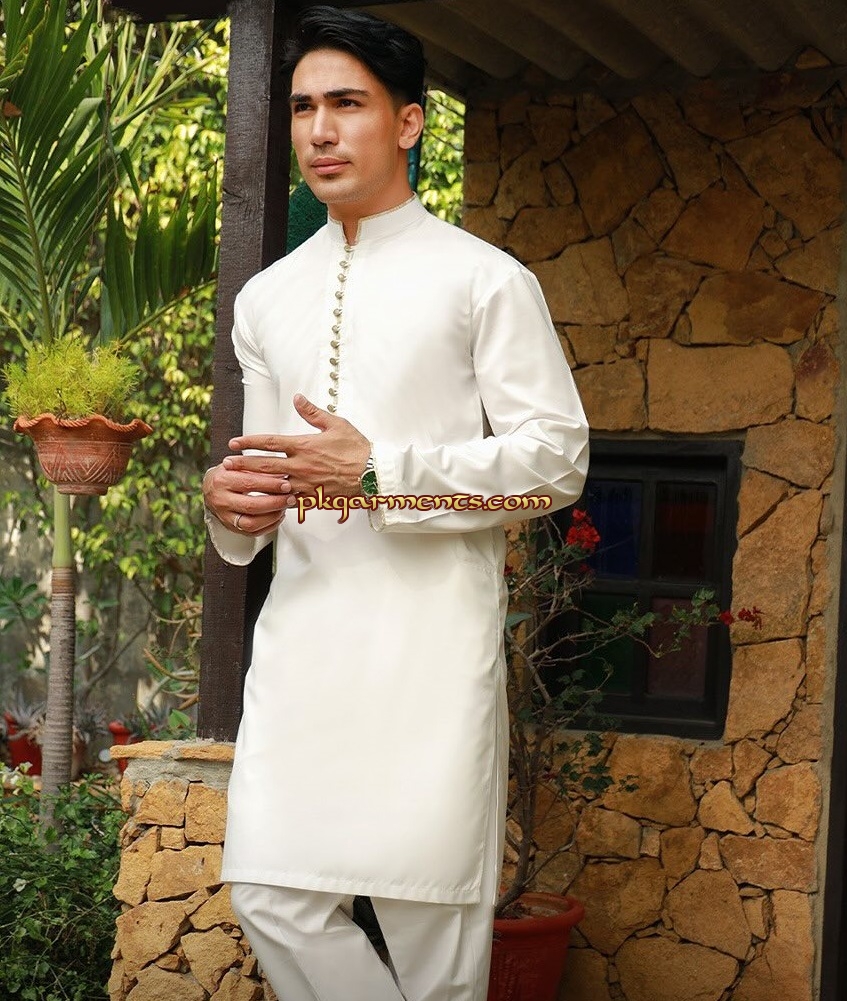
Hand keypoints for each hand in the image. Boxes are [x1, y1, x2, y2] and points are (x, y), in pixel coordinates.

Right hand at [202, 462, 290, 537]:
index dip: (271, 485)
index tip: (286, 484)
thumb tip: (282, 474)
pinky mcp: (231, 528)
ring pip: (251, 523)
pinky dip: (269, 526)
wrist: (210, 489)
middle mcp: (221, 500)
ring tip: (285, 507)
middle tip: (290, 497)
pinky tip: (278, 516)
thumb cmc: (227, 474)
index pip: (249, 483)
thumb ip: (257, 469)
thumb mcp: (238, 465)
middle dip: (275, 502)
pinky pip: (252, 533)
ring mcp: (225, 517)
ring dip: (273, 516)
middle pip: (251, 506)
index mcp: (222, 480)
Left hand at [223, 394, 370, 498]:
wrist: (372, 474)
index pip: (269, 442)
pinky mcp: (313, 497)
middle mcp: (300, 465)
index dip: (249, 442)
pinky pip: (289, 501)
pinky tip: (263, 502)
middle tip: (225, 464)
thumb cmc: (357, 448)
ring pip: (272, 485)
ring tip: (237, 484)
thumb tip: (297, 398)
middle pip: (264, 465)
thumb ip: (313, 413)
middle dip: (242, 464)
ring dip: (253, 484)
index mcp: (303, 445)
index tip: (234, 442)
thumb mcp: (336, 424)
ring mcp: (305, 484)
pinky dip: (275, 501)